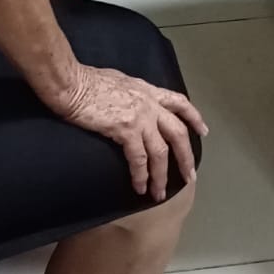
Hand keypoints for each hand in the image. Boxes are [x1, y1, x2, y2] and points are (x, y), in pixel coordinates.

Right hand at [56, 65, 208, 199]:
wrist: (71, 83)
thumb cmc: (86, 80)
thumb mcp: (119, 80)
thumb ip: (132, 92)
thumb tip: (132, 101)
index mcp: (147, 90)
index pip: (179, 102)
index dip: (194, 117)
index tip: (203, 131)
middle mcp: (149, 103)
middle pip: (178, 133)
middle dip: (186, 157)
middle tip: (189, 176)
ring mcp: (140, 116)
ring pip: (161, 152)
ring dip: (161, 176)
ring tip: (159, 193)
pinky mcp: (125, 129)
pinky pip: (139, 159)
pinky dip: (141, 176)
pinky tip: (140, 187)